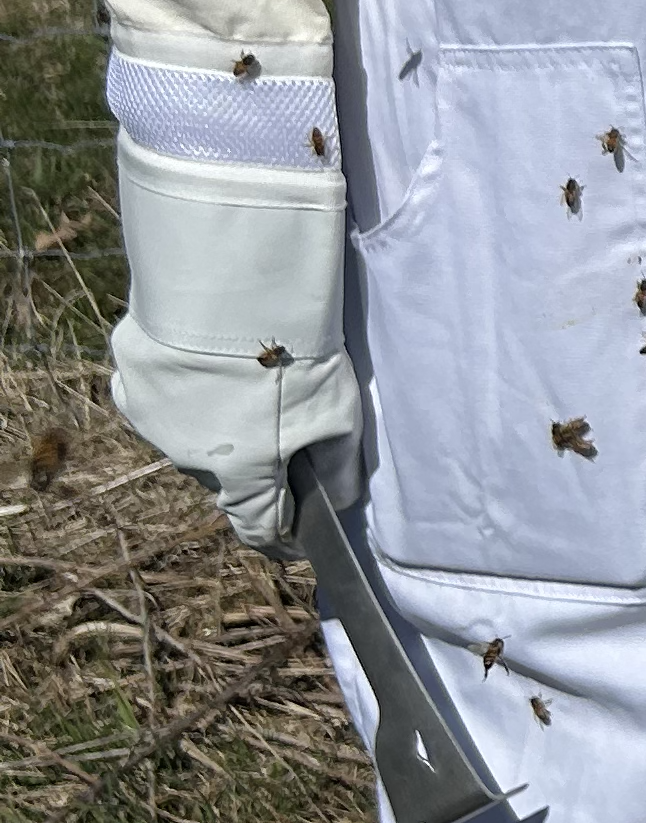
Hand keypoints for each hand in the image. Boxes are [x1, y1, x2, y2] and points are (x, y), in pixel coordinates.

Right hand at [107, 140, 355, 554]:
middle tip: (278, 424)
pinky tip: (202, 352)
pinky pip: (157, 391)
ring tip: (242, 378)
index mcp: (240, 477)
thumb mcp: (340, 414)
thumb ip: (340, 468)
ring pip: (187, 434)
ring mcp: (148, 417)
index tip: (296, 536)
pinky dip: (180, 383)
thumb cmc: (293, 355)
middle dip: (251, 464)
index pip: (258, 530)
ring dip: (212, 421)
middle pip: (225, 477)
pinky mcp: (128, 373)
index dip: (280, 538)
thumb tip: (340, 501)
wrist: (229, 284)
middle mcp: (186, 458)